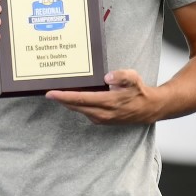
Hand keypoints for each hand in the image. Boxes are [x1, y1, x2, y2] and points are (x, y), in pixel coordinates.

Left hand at [45, 69, 163, 124]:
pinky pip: (84, 112)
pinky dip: (75, 105)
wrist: (148, 109)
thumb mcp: (134, 78)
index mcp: (109, 103)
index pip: (81, 99)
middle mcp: (103, 113)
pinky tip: (70, 98)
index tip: (51, 94)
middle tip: (47, 91)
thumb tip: (107, 77)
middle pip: (75, 106)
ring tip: (56, 93)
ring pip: (79, 110)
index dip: (64, 97)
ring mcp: (101, 118)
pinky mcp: (101, 120)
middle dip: (61, 100)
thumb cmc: (139, 91)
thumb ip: (121, 75)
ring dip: (67, 103)